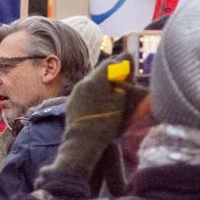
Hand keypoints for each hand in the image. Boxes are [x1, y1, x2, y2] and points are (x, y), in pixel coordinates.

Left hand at [48, 55, 146, 184]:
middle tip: (123, 88)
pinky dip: (94, 95)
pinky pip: (85, 93)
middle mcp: (82, 83)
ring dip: (103, 86)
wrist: (82, 144)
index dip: (122, 68)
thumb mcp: (120, 101)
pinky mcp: (71, 103)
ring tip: (111, 99)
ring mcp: (75, 93)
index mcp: (95, 80)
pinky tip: (99, 106)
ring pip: (92, 83)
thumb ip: (125, 79)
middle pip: (100, 73)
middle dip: (112, 77)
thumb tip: (128, 55)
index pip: (110, 64)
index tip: (129, 77)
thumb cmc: (105, 123)